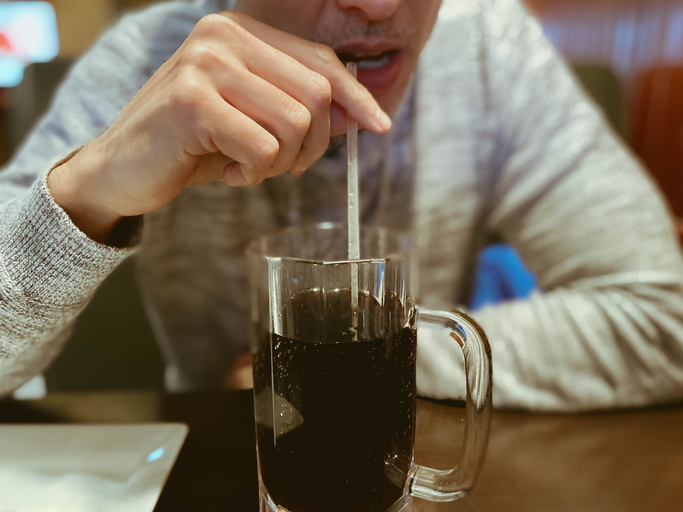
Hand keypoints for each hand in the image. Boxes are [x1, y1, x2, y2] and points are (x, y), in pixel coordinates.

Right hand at [48, 11, 390, 242]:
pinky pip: (264, 148)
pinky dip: (256, 172)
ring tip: (251, 168)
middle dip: (314, 145)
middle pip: (316, 94)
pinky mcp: (193, 102)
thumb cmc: (192, 145)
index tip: (378, 126)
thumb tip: (360, 113)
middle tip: (284, 166)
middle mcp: (224, 36)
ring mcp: (206, 64)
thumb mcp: (254, 120)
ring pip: (295, 123)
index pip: (321, 61)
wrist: (122, 169)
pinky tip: (231, 173)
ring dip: (283, 162)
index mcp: (242, 32)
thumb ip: (301, 109)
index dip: (356, 97)